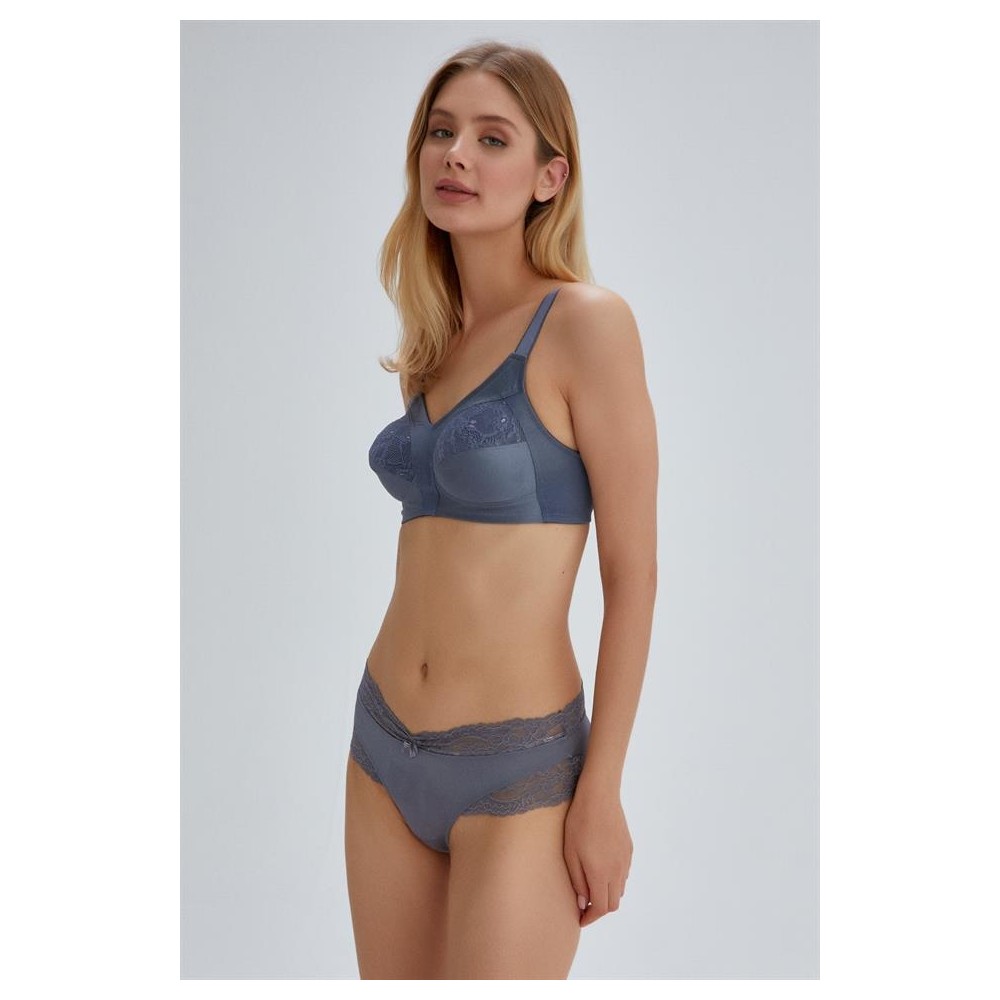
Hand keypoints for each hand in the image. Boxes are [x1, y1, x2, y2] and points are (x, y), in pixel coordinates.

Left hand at [562, 785, 632, 927]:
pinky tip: (601, 869)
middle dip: (599, 909)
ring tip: (591, 887)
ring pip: (620, 889)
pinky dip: (614, 880)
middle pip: (613, 903)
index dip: (590, 917)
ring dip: (607, 894)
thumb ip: (578, 881)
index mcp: (601, 874)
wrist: (599, 796)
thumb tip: (583, 903)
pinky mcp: (628, 849)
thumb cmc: (579, 823)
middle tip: (584, 905)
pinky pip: (624, 873)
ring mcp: (625, 860)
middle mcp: (617, 871)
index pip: (601, 908)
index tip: (580, 918)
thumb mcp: (570, 853)